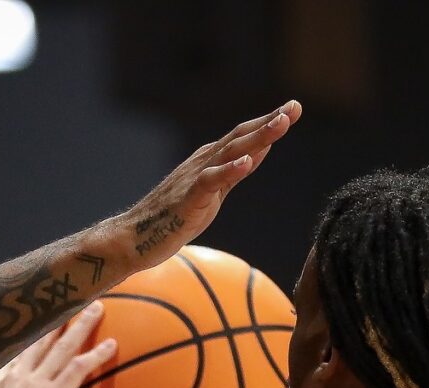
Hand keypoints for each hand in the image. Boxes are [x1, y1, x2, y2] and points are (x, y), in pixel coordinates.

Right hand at [0, 302, 116, 387]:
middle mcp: (17, 376)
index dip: (26, 334)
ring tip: (97, 308)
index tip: (36, 318)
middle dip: (57, 317)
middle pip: (40, 339)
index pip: (14, 352)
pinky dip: (96, 355)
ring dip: (81, 326)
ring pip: (62, 347)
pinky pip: (77, 368)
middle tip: (71, 297)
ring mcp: (37, 383)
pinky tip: (112, 345)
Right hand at [101, 101, 299, 275]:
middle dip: (269, 122)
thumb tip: (259, 152)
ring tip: (281, 123)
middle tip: (294, 107)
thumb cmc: (172, 217)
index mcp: (211, 161)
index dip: (269, 122)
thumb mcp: (212, 192)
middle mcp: (204, 162)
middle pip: (241, 137)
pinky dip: (229, 170)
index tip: (294, 108)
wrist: (134, 238)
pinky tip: (247, 163)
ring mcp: (195, 178)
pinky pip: (211, 181)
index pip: (244, 136)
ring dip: (257, 137)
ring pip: (230, 152)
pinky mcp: (188, 198)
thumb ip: (234, 172)